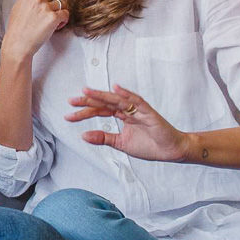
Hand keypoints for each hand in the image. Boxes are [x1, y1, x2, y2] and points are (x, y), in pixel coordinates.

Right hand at [1, 0, 67, 61]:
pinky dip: (63, 21)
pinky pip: (65, 14)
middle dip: (53, 4)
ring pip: (60, 5)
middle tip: (45, 16)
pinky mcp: (53, 17)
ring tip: (47, 23)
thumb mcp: (17, 6)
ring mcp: (46, 7)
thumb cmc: (17, 27)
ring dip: (57, 14)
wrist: (18, 44)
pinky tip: (55, 26)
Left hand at [65, 85, 192, 162]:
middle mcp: (127, 110)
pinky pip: (137, 101)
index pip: (100, 110)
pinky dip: (127, 94)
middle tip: (71, 101)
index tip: (68, 115)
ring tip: (86, 92)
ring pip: (116, 99)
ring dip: (101, 95)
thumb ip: (104, 138)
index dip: (84, 112)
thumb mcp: (121, 143)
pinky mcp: (149, 112)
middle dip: (88, 101)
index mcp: (121, 115)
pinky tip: (116, 89)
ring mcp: (138, 109)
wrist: (170, 151)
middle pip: (104, 103)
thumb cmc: (150, 145)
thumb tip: (83, 135)